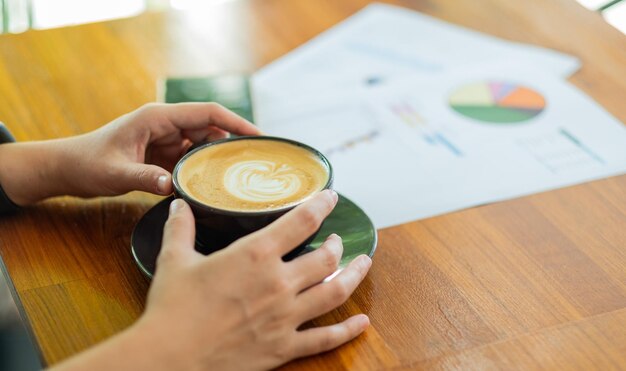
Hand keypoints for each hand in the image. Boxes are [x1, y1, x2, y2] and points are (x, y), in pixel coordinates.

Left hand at [0, 103, 259, 204]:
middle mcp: (166, 125)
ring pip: (203, 144)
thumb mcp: (115, 172)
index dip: (235, 121)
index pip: (206, 112)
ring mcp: (166, 140)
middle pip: (210, 128)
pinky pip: (192, 159)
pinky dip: (204, 169)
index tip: (258, 135)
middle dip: (233, 142)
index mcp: (157, 117)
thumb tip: (173, 187)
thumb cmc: (88, 163)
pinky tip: (216, 184)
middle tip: (256, 161)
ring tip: (241, 175)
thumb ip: (145, 178)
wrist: (68, 168)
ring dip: (219, 158)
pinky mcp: (164, 155)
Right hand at [141, 190, 370, 369]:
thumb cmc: (172, 309)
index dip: (321, 205)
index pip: (302, 221)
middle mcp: (279, 283)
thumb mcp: (173, 261)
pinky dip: (348, 330)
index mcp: (256, 255)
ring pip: (335, 292)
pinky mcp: (284, 347)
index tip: (330, 197)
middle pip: (327, 258)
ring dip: (354, 276)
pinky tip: (363, 323)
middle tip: (337, 240)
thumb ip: (180, 230)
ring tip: (363, 264)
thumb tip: (178, 206)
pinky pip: (325, 339)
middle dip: (337, 245)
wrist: (169, 358)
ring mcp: (286, 317)